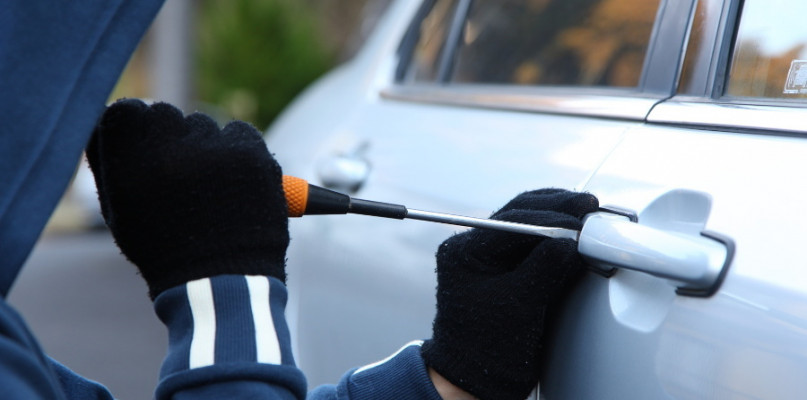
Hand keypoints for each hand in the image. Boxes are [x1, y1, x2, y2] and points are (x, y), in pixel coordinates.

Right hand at [86, 99, 288, 298]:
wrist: (221, 284)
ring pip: (206, 126)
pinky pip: (241, 133)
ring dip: (207, 148)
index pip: (125, 111)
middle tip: (183, 180)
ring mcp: (215, 149)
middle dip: (172, 140)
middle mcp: (172, 148)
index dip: (136, 130)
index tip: (146, 149)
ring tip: (212, 193)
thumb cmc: (165, 251)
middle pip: (166, 116)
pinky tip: (237, 185)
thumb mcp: (122, 211)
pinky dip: (241, 151)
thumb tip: (117, 122)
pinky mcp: (252, 154)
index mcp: (130, 161)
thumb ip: (114, 162)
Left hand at [421, 189, 598, 399]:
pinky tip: (578, 238)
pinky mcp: (508, 270)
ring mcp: (490, 258)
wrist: (477, 379)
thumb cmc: (487, 348)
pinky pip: (534, 245)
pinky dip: (558, 240)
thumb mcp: (519, 305)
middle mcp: (474, 248)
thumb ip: (545, 268)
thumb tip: (572, 239)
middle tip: (590, 206)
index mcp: (464, 252)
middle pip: (519, 214)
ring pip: (529, 225)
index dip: (550, 216)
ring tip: (589, 217)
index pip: (511, 220)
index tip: (582, 217)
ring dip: (559, 220)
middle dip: (557, 210)